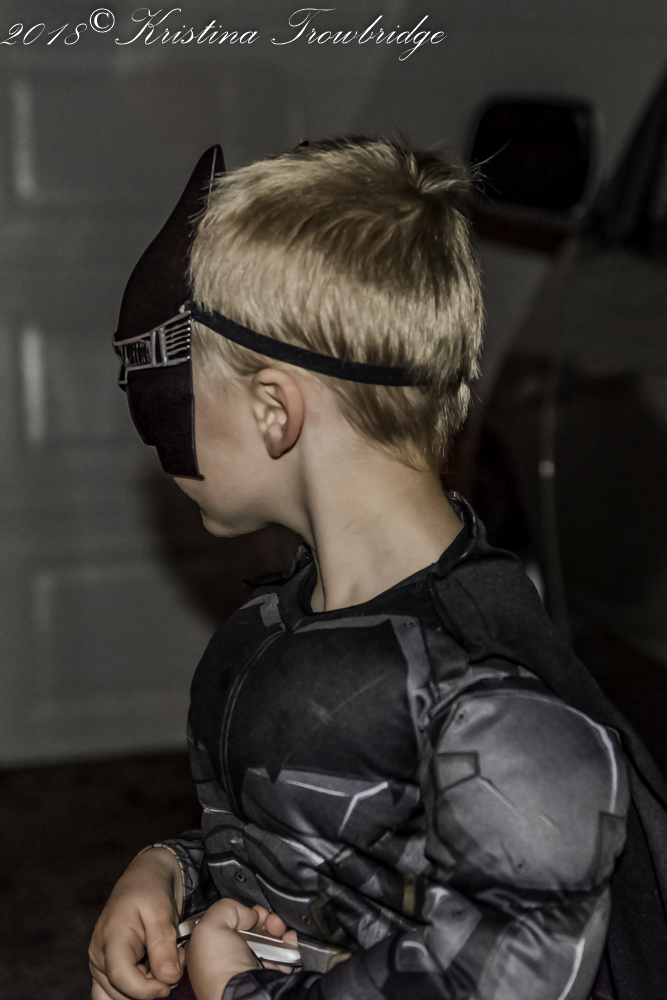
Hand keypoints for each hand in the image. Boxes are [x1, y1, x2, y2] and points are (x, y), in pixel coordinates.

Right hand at [89, 848, 184, 999]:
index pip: (121, 978)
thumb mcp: (162, 910)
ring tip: (165, 962)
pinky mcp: (106, 969)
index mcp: (111, 938)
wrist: (145, 878)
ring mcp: (100, 964)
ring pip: (120, 996)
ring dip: (146, 988)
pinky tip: (153, 971)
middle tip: (175, 959)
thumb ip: (164, 945)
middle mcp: (99, 955)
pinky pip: (118, 993)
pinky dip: (138, 989)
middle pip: (122, 992)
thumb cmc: (151, 889)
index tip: (169, 982)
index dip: (146, 989)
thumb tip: (168, 978)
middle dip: (152, 986)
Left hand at [186, 900, 296, 999]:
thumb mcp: (208, 927)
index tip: (245, 911)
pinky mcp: (272, 973)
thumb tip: (247, 913)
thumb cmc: (220, 969)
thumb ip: (226, 909)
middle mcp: (230, 959)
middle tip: (263, 918)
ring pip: (267, 937)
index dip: (237, 913)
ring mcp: (251, 966)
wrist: (245, 994)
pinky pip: (284, 951)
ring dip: (275, 926)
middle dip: (260, 918)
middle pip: (250, 928)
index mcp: (209, 951)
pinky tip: (286, 938)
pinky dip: (288, 941)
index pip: (225, 923)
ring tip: (276, 927)